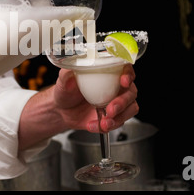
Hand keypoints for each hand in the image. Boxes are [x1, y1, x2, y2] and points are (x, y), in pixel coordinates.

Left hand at [18, 64, 137, 149]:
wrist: (62, 111)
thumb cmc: (66, 91)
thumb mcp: (64, 81)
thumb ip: (67, 74)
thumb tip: (69, 68)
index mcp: (107, 72)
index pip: (125, 69)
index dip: (128, 74)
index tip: (123, 81)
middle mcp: (116, 86)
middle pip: (131, 91)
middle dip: (123, 102)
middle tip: (111, 109)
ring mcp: (117, 102)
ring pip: (131, 108)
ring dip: (120, 117)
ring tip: (104, 123)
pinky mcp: (114, 116)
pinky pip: (119, 122)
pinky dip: (108, 126)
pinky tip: (94, 125)